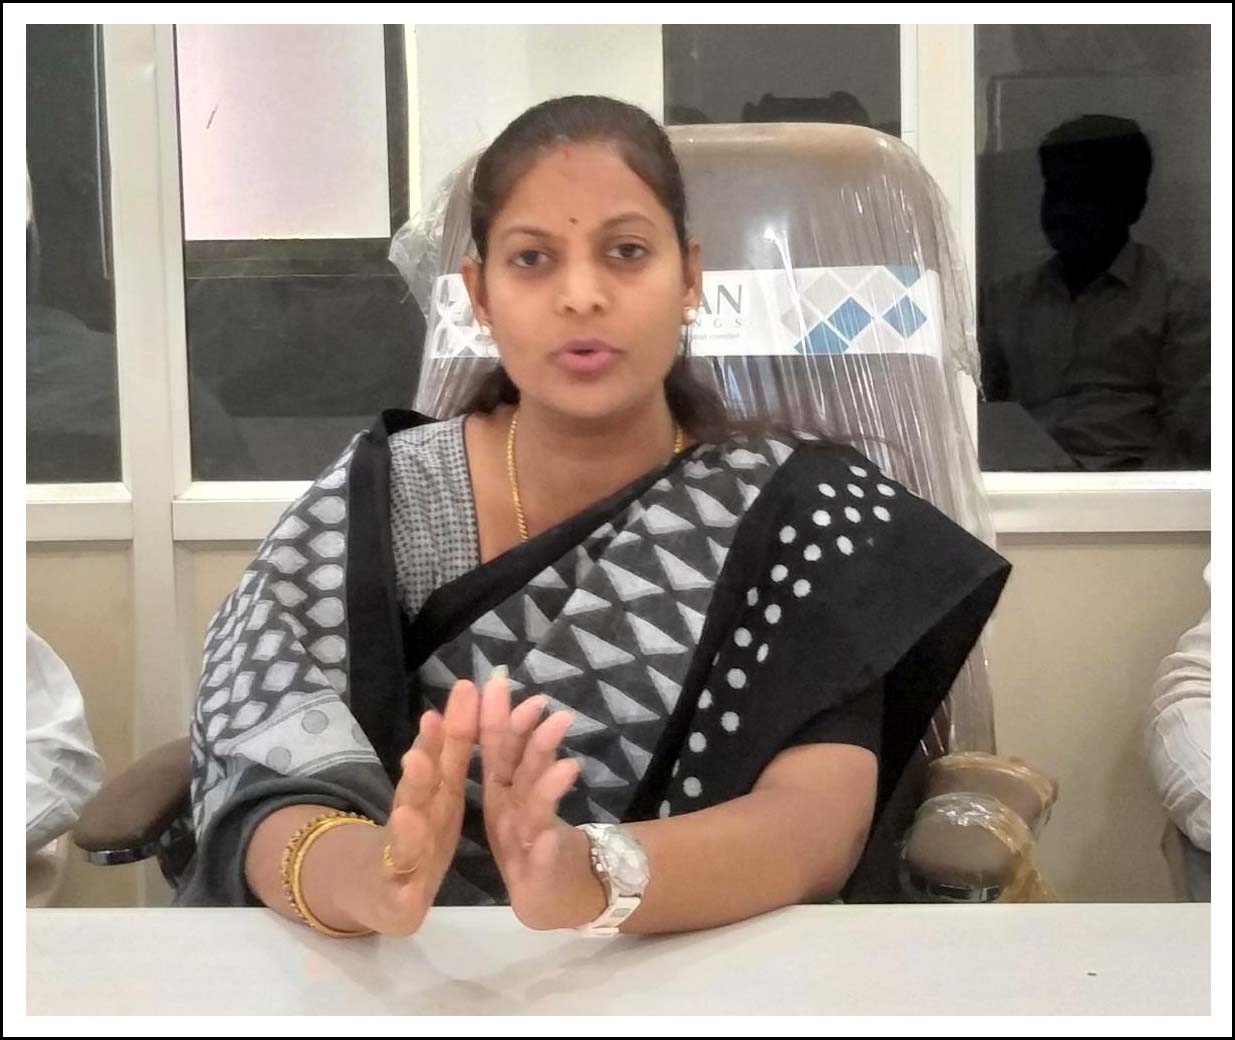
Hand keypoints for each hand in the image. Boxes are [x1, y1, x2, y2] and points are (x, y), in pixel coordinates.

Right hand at [343, 679, 477, 935]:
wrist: (375, 891)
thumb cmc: (416, 835)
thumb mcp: (436, 791)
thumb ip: (448, 748)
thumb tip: (464, 691)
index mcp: (431, 793)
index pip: (443, 754)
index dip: (455, 725)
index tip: (466, 690)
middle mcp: (412, 818)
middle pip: (416, 790)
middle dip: (424, 763)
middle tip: (431, 734)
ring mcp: (401, 859)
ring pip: (403, 842)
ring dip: (407, 828)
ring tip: (407, 813)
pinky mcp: (397, 901)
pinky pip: (402, 898)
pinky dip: (404, 893)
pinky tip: (408, 893)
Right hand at [478, 674, 604, 929]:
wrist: (551, 896)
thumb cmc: (533, 835)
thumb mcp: (527, 784)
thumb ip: (517, 742)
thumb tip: (502, 689)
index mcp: (500, 790)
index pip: (495, 748)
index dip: (496, 718)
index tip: (496, 683)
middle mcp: (504, 813)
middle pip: (510, 773)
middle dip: (518, 740)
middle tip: (535, 706)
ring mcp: (519, 845)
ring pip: (530, 812)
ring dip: (544, 788)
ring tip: (565, 765)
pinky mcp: (537, 875)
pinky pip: (541, 860)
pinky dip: (543, 848)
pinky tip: (548, 838)